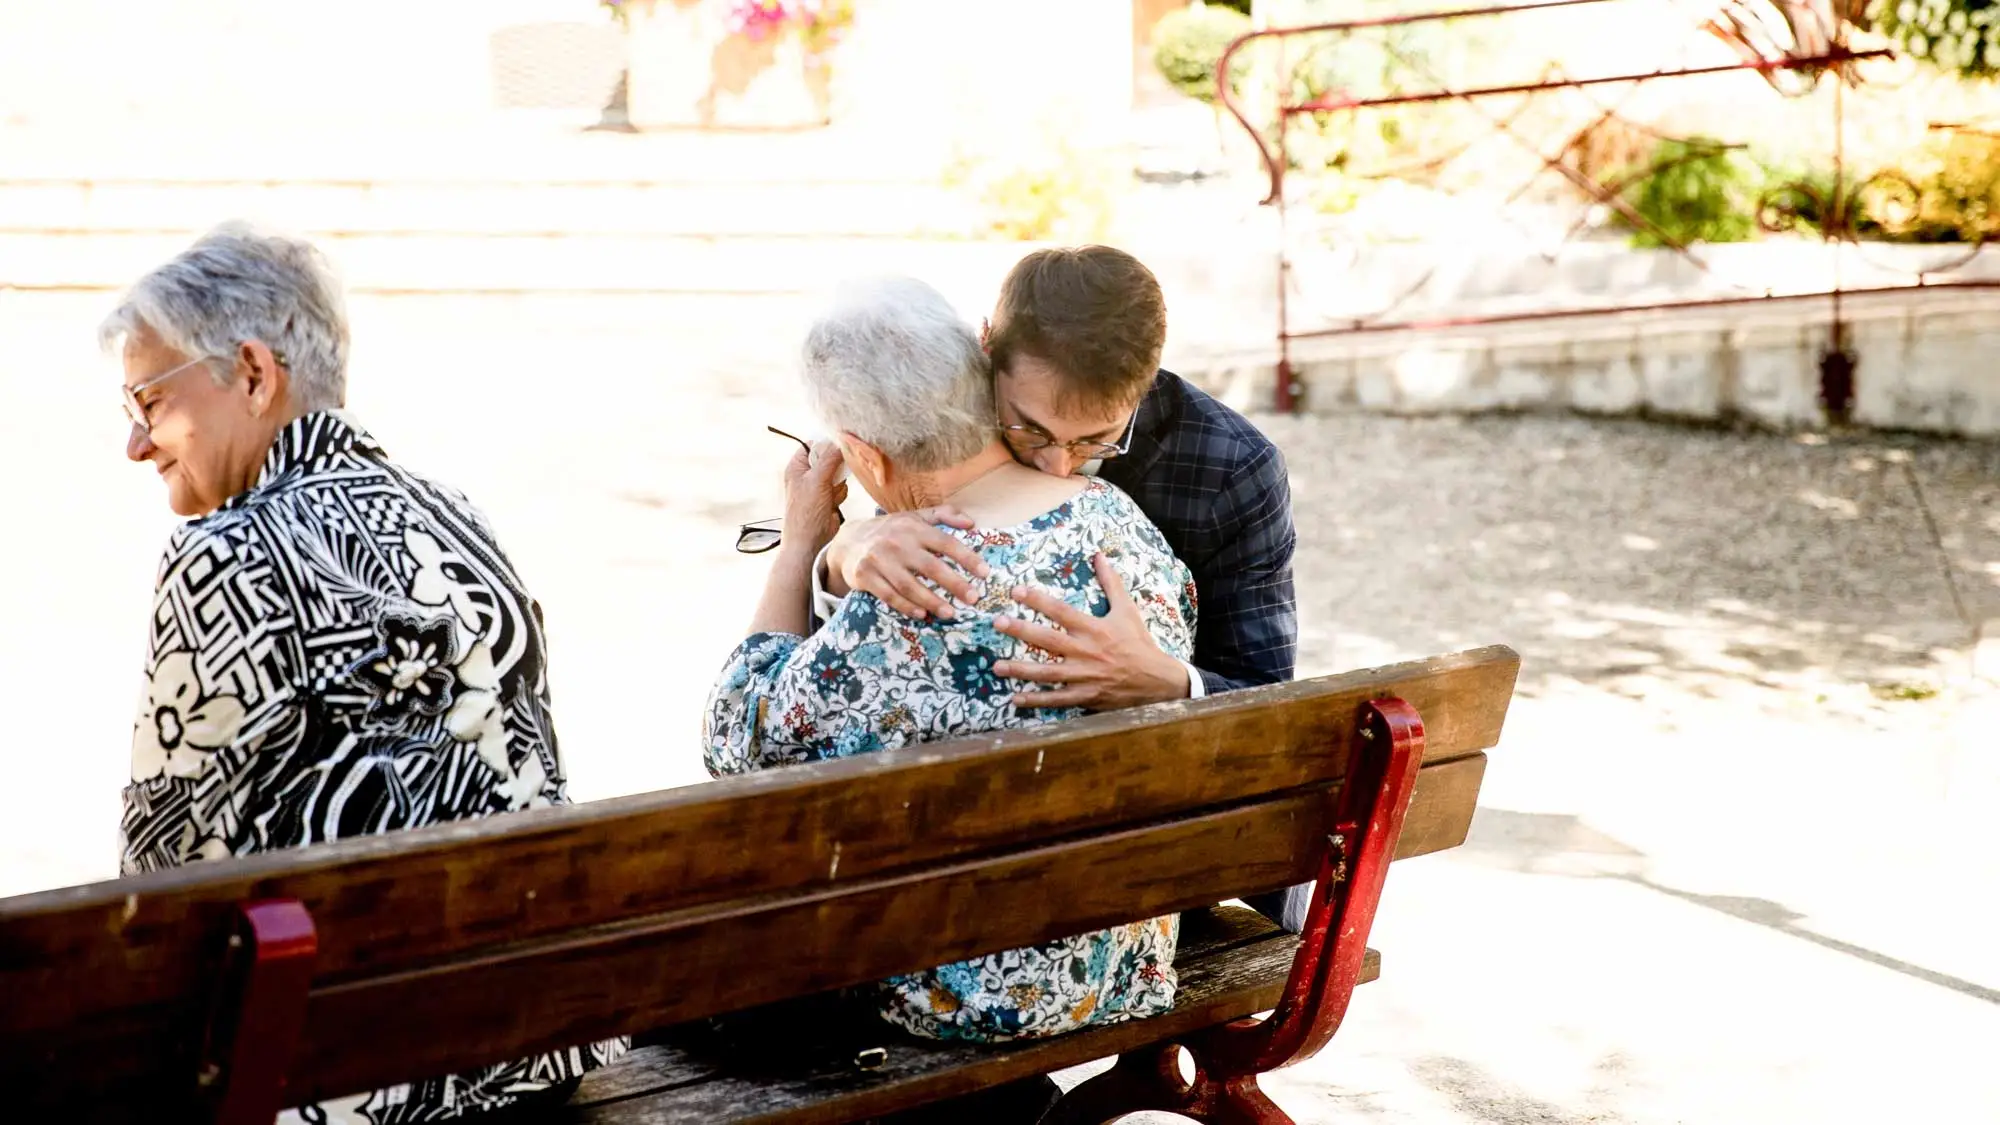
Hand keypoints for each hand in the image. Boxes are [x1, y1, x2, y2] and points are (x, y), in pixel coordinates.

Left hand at [782, 441, 847, 555]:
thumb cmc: (805, 513)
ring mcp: (818, 487)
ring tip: (829, 495)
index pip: (813, 444)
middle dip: (836, 468)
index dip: (827, 444)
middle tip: (835, 475)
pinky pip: (842, 487)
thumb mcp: (817, 480)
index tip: (841, 444)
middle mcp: (807, 475)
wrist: (810, 542)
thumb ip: (830, 458)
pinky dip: (840, 494)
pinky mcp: (829, 497)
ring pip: (839, 473)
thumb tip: (842, 441)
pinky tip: (832, 504)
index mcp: (797, 466)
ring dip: (838, 484)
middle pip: (829, 458)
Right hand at [826, 507, 989, 619]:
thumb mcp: (915, 517)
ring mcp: (880, 560)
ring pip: (909, 585)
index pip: (946, 543)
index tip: (984, 573)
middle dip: (955, 584)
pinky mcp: (865, 576)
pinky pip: (888, 595)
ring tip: (950, 613)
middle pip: (931, 567)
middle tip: (973, 599)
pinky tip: (921, 614)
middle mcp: (897, 543)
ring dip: (932, 601)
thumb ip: (944, 515)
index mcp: (914, 528)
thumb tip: (971, 522)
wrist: (849, 540)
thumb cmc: (891, 531)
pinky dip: (906, 606)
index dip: (967, 558)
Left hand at [993, 553, 1189, 710]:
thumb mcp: (1127, 610)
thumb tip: (1099, 556)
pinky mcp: (1085, 696)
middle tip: (997, 623)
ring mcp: (1084, 676)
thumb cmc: (1139, 643)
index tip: (1015, 591)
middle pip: (1047, 641)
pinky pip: (1057, 699)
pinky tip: (1016, 698)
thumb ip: (1111, 583)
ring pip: (1047, 673)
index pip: (1061, 611)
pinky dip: (1036, 700)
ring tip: (997, 666)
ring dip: (1021, 670)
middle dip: (1021, 631)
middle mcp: (1086, 652)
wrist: (1157, 680)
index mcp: (1094, 629)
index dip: (1037, 600)